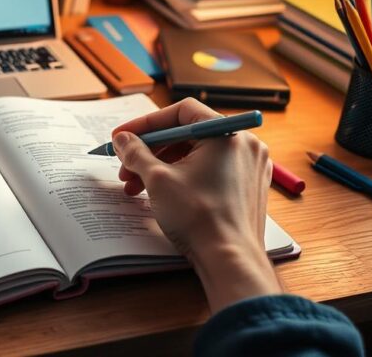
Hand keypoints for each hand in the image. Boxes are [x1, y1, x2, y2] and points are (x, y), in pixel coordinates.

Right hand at [112, 98, 281, 310]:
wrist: (230, 261)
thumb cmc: (200, 219)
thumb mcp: (158, 180)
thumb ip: (136, 153)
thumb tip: (123, 139)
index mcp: (227, 134)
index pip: (182, 112)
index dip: (147, 123)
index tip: (123, 136)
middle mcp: (244, 145)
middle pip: (188, 134)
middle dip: (151, 151)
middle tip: (125, 166)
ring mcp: (248, 167)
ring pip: (197, 154)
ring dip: (162, 167)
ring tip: (136, 187)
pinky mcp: (247, 187)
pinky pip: (210, 170)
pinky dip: (183, 177)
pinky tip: (160, 193)